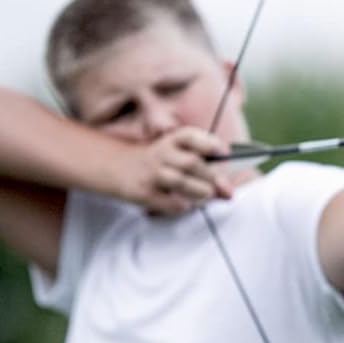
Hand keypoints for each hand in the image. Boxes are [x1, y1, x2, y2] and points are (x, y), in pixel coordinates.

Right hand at [117, 126, 233, 214]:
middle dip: (211, 176)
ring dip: (200, 191)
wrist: (114, 167)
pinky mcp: (143, 193)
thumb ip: (204, 172)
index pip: (190, 136)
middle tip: (221, 187)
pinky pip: (168, 202)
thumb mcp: (175, 157)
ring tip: (206, 195)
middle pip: (191, 162)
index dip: (209, 143)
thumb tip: (229, 193)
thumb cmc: (156, 163)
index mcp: (170, 141)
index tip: (225, 152)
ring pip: (180, 181)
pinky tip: (186, 205)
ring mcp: (151, 174)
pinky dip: (183, 206)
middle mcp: (161, 154)